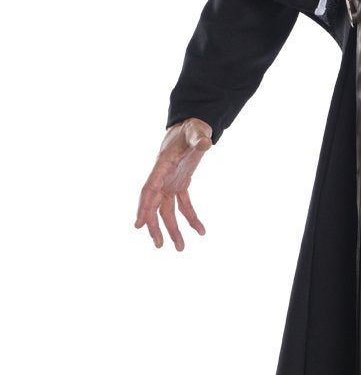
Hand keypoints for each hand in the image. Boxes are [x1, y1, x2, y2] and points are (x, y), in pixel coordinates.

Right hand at [135, 118, 212, 249]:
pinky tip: (201, 231)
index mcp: (161, 167)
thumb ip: (199, 139)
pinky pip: (183, 205)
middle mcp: (162, 177)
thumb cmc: (191, 128)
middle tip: (159, 246)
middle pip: (154, 206)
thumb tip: (207, 143)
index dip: (143, 208)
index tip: (138, 225)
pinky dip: (191, 218)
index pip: (149, 190)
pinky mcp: (179, 184)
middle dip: (155, 226)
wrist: (192, 125)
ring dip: (172, 228)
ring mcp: (169, 182)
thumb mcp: (196, 132)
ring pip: (167, 210)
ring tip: (180, 248)